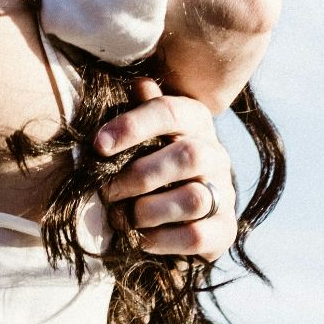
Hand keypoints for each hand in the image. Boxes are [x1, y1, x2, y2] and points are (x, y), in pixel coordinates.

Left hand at [95, 78, 238, 262]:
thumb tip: (139, 84)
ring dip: (148, 211)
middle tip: (107, 192)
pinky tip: (140, 238)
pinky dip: (162, 240)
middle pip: (188, 155)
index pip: (169, 111)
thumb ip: (139, 110)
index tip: (98, 145)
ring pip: (194, 198)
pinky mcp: (225, 229)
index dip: (132, 125)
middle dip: (139, 175)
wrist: (177, 212)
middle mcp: (216, 153)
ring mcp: (224, 192)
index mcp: (194, 121)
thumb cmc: (147, 160)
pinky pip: (197, 236)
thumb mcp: (141, 133)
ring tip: (122, 218)